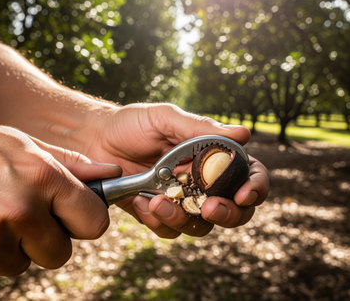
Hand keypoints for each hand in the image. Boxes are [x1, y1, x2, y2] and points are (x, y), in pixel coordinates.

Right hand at [0, 125, 120, 282]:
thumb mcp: (21, 145)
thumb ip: (70, 164)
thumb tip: (112, 173)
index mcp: (42, 177)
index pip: (94, 222)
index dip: (84, 222)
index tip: (72, 217)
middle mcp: (21, 209)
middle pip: (60, 251)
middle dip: (44, 239)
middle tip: (19, 215)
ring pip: (23, 263)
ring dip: (10, 247)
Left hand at [82, 103, 269, 237]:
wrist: (94, 140)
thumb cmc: (132, 124)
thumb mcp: (166, 119)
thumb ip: (201, 129)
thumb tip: (244, 134)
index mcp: (212, 157)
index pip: (249, 175)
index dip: (255, 187)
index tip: (244, 194)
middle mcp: (203, 182)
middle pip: (234, 210)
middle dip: (228, 214)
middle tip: (210, 208)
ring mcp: (181, 201)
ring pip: (200, 226)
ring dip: (184, 219)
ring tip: (157, 201)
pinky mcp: (158, 214)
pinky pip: (169, 231)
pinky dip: (159, 222)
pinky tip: (142, 203)